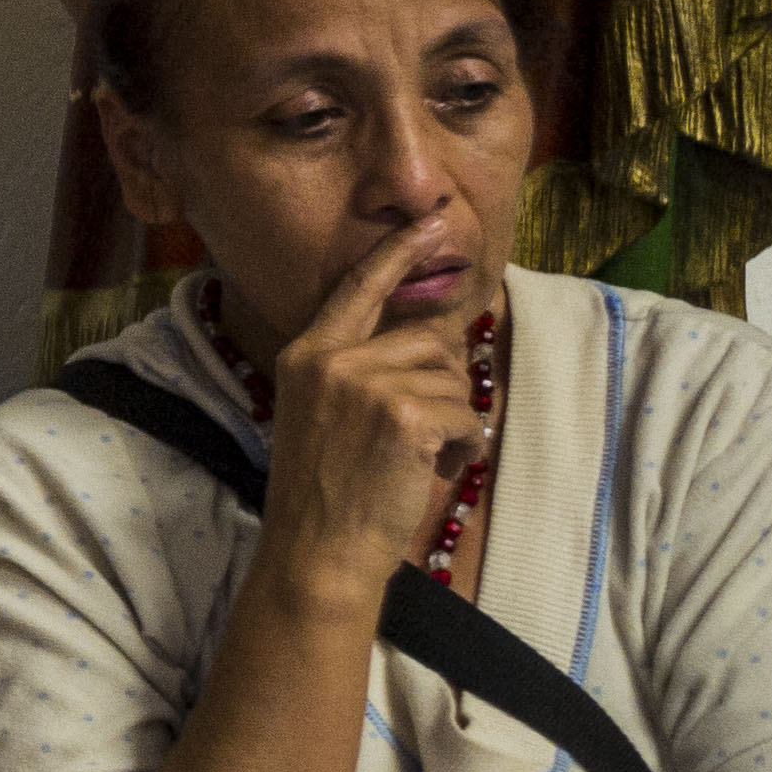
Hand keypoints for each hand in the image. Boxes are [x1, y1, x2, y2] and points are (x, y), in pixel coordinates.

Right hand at [248, 202, 488, 590]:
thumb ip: (360, 370)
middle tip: (417, 437)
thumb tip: (433, 339)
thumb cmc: (324, 493)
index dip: (398, 253)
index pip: (359, 288)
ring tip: (420, 459)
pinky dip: (465, 445)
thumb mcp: (322, 415)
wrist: (317, 552)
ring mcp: (367, 386)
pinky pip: (464, 413)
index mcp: (307, 354)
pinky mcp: (404, 416)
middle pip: (425, 342)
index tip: (430, 219)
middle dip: (439, 387)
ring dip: (452, 420)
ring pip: (449, 377)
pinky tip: (436, 469)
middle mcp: (333, 360)